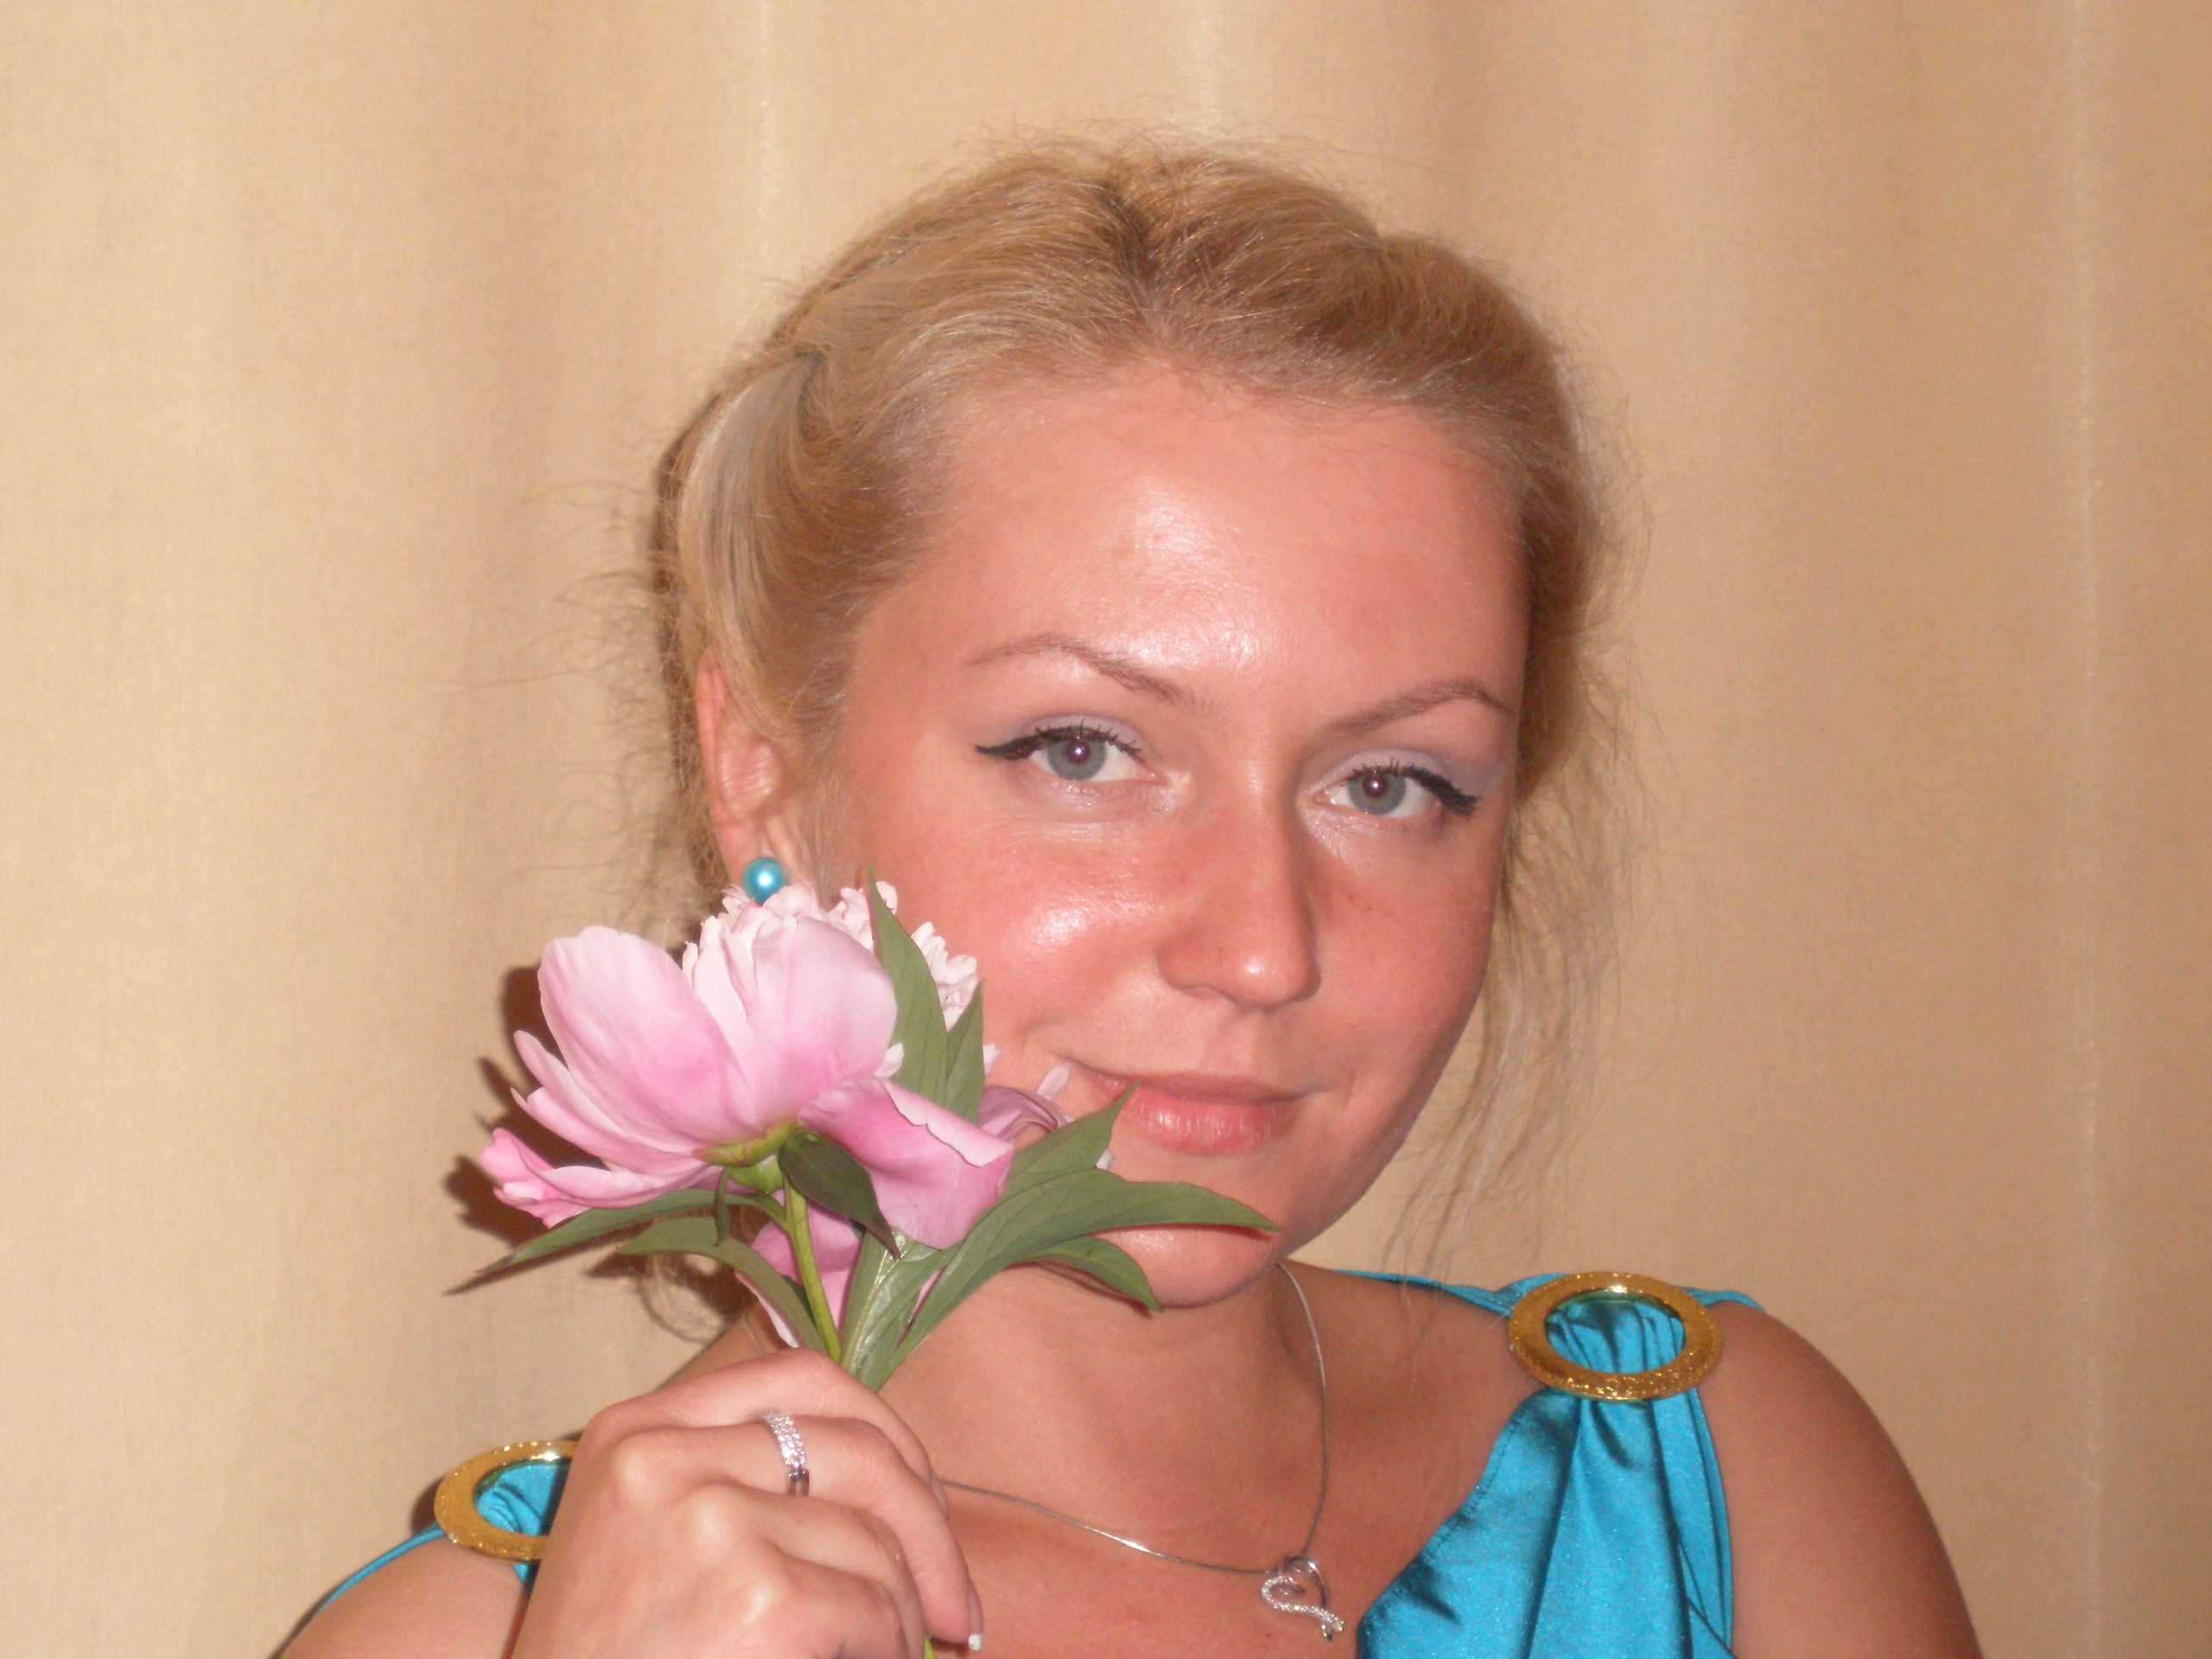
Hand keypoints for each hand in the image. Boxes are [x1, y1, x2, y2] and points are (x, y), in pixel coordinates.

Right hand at [510, 1348, 978, 1658]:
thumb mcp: (649, 1544)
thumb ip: (744, 1486)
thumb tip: (901, 1482)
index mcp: (636, 1430)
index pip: (803, 1380)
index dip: (885, 1433)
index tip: (920, 1497)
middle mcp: (667, 1455)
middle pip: (860, 1449)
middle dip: (929, 1529)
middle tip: (954, 1607)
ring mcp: (710, 1518)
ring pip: (874, 1543)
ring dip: (895, 1618)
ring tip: (864, 1658)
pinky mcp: (756, 1593)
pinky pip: (873, 1611)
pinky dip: (880, 1653)